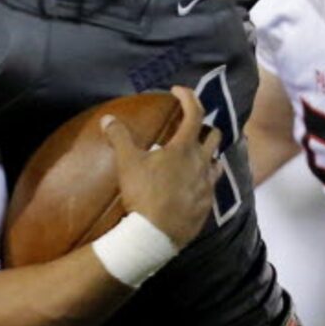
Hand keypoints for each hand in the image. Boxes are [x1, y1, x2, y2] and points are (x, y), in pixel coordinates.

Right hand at [101, 86, 220, 249]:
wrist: (155, 234)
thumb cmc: (143, 194)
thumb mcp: (127, 163)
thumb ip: (119, 137)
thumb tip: (108, 119)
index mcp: (185, 148)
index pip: (194, 113)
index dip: (188, 97)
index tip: (178, 91)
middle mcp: (202, 163)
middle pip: (214, 136)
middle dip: (205, 127)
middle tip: (190, 128)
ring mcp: (207, 185)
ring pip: (216, 162)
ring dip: (208, 156)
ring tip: (194, 158)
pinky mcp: (207, 205)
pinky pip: (210, 188)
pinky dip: (203, 181)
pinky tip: (191, 187)